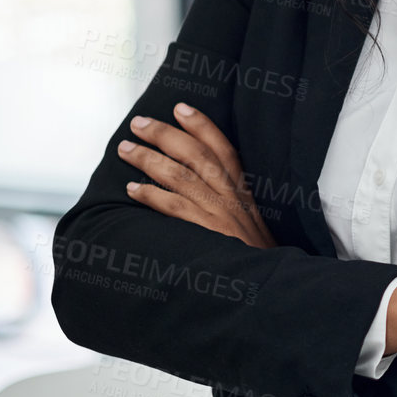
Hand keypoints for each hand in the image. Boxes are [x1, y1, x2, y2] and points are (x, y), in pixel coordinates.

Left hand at [118, 102, 277, 248]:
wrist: (270, 288)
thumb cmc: (255, 258)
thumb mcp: (252, 224)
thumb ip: (231, 204)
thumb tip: (201, 186)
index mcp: (244, 192)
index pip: (223, 148)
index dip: (202, 125)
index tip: (180, 107)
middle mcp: (232, 197)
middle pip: (196, 154)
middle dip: (165, 134)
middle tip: (138, 124)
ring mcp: (220, 214)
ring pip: (180, 176)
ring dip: (149, 160)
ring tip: (125, 150)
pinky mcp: (208, 233)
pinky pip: (175, 208)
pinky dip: (152, 196)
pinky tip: (132, 190)